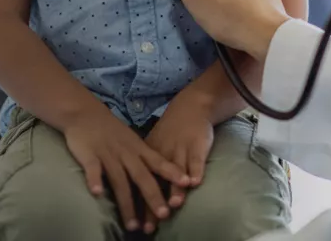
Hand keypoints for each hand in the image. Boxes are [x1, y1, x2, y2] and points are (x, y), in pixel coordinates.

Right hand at [63, 105, 189, 232]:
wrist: (85, 112)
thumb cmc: (112, 131)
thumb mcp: (132, 142)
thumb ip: (144, 159)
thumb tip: (162, 179)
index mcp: (138, 149)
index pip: (158, 162)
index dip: (172, 172)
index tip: (186, 183)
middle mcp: (126, 153)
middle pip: (142, 176)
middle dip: (153, 196)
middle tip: (164, 215)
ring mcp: (108, 153)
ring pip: (119, 180)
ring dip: (126, 203)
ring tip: (132, 224)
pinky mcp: (89, 154)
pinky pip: (93, 168)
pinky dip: (95, 179)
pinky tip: (97, 193)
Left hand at [143, 93, 215, 218]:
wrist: (191, 107)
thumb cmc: (171, 132)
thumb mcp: (153, 145)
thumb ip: (146, 168)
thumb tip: (134, 194)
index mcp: (147, 154)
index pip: (140, 182)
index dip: (137, 202)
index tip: (135, 224)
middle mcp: (161, 153)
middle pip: (156, 181)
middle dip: (153, 203)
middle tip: (152, 224)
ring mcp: (180, 150)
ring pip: (175, 171)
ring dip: (175, 188)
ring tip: (174, 204)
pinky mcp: (196, 146)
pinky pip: (195, 159)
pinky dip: (195, 170)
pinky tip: (195, 182)